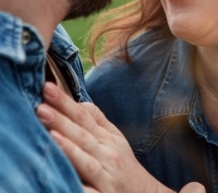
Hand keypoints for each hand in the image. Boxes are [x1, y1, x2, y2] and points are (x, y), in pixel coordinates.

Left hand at [37, 82, 204, 192]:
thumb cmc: (124, 166)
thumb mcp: (115, 139)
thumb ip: (98, 121)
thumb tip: (80, 102)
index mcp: (108, 138)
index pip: (84, 116)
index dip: (66, 102)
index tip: (47, 87)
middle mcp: (107, 154)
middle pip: (83, 134)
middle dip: (62, 119)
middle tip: (40, 105)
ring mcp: (106, 176)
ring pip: (86, 159)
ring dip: (68, 146)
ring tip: (50, 133)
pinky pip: (87, 189)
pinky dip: (76, 181)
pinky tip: (63, 173)